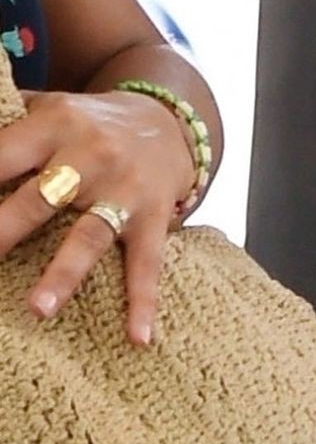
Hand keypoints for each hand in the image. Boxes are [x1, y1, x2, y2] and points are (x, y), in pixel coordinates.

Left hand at [0, 87, 195, 343]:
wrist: (170, 118)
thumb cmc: (87, 122)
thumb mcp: (49, 106)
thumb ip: (7, 121)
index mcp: (55, 124)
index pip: (0, 157)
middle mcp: (90, 155)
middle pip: (38, 199)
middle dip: (1, 232)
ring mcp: (124, 189)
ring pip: (91, 234)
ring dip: (64, 273)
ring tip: (38, 310)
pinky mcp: (154, 216)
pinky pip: (148, 262)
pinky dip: (144, 300)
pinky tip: (139, 338)